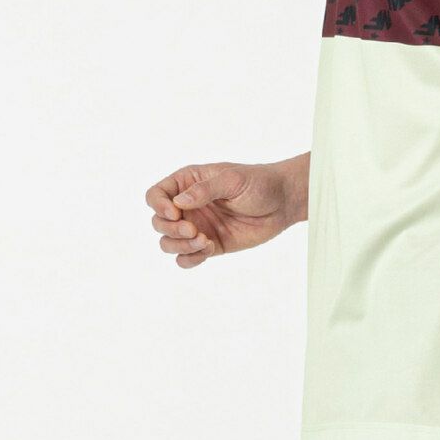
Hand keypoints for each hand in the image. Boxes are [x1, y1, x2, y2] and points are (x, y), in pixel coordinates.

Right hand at [145, 160, 298, 267]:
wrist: (283, 202)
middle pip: (158, 222)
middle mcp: (188, 205)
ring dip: (180, 246)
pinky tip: (209, 248)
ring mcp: (197, 226)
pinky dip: (190, 259)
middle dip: (171, 229)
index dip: (158, 206)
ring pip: (168, 242)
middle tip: (194, 230)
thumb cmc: (259, 183)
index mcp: (189, 183)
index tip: (175, 213)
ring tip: (205, 241)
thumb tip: (178, 202)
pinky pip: (186, 259)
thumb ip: (205, 190)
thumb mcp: (233, 180)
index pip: (156, 195)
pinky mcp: (209, 244)